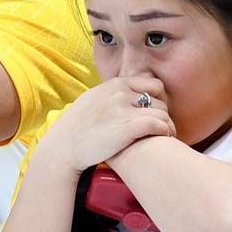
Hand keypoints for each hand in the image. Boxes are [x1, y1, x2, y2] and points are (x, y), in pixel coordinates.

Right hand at [38, 76, 174, 173]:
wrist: (63, 147)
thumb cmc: (77, 127)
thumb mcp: (92, 99)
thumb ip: (111, 93)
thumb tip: (125, 92)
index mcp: (114, 85)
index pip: (154, 84)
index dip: (160, 99)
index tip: (157, 113)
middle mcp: (120, 93)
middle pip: (161, 100)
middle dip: (165, 114)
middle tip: (163, 129)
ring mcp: (123, 110)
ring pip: (162, 113)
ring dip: (168, 126)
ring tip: (167, 137)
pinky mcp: (127, 128)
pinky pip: (159, 124)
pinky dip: (165, 132)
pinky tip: (163, 139)